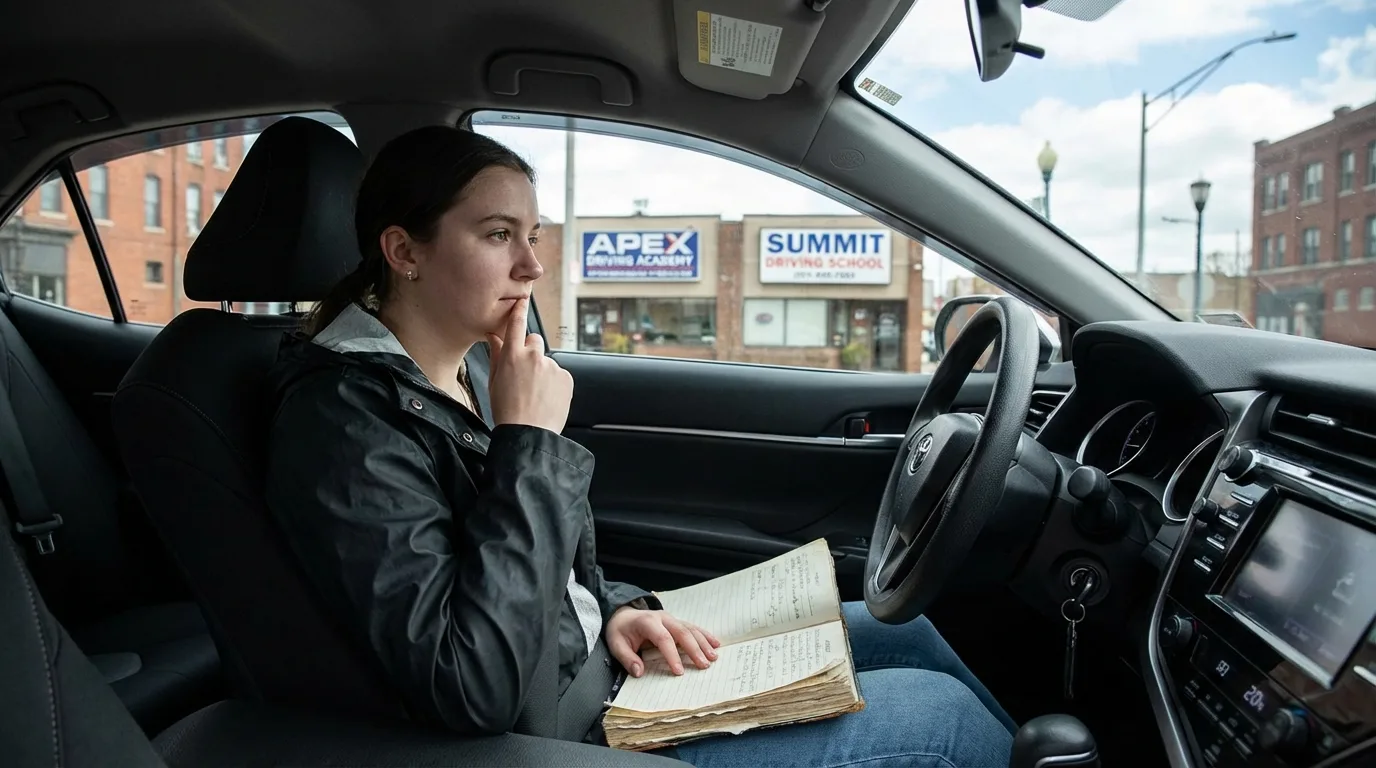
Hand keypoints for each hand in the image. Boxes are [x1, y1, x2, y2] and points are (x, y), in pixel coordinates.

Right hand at [486, 297, 573, 432]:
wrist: (529, 433)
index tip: (522, 301)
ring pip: (546, 361)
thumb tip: (494, 337)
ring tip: (535, 394)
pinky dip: (554, 383)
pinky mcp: (566, 377)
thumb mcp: (495, 381)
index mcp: (512, 356)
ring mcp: (551, 366)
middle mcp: (533, 356)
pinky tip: (546, 398)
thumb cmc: (507, 410)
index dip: (519, 311)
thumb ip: (496, 355)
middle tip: (525, 374)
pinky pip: (559, 374)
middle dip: (530, 351)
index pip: (516, 325)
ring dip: (542, 371)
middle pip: (534, 340)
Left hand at [605, 607, 720, 676]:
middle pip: (682, 632)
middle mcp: (662, 618)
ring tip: (713, 657)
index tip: (679, 672)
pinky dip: (704, 635)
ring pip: (690, 629)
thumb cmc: (620, 631)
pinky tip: (715, 643)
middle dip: (694, 649)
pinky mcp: (676, 622)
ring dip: (703, 643)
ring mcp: (671, 618)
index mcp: (647, 622)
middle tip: (704, 665)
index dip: (672, 655)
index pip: (663, 638)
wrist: (622, 614)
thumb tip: (639, 672)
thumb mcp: (616, 644)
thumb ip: (627, 658)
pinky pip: (692, 627)